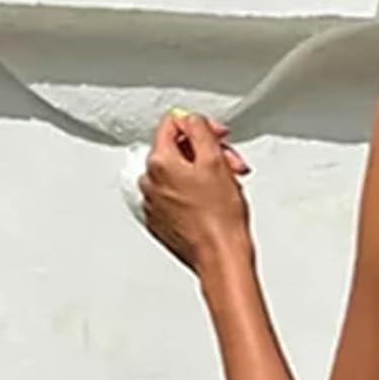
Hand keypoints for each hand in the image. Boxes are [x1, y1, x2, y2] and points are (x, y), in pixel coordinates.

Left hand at [139, 113, 252, 272]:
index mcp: (159, 163)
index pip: (172, 124)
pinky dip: (193, 195)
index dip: (201, 126)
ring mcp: (153, 205)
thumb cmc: (220, 219)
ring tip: (225, 187)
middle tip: (229, 165)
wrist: (220, 258)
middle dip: (205, 153)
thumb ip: (199, 129)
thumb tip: (191, 121)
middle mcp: (149, 182)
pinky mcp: (162, 224)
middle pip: (176, 151)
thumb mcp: (215, 160)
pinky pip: (175, 198)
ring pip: (177, 175)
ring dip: (202, 174)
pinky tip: (212, 204)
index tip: (218, 136)